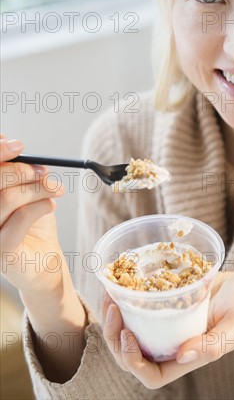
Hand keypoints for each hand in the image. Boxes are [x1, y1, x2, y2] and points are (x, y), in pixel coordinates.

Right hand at [0, 135, 87, 382]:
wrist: (44, 263)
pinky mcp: (1, 252)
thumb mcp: (26, 192)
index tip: (17, 144)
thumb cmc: (33, 225)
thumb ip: (16, 172)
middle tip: (44, 171)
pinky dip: (39, 206)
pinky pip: (17, 222)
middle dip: (20, 171)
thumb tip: (10, 142)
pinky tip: (51, 203)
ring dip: (36, 188)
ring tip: (55, 188)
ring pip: (5, 199)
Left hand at [102, 272, 233, 388]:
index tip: (127, 334)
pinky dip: (127, 298)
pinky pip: (142, 307)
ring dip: (115, 318)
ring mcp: (169, 325)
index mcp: (187, 357)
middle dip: (115, 336)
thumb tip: (182, 355)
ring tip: (109, 294)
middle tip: (112, 308)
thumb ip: (214, 343)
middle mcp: (173, 344)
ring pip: (132, 331)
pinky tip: (121, 280)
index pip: (150, 375)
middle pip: (133, 355)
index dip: (132, 361)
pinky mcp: (168, 305)